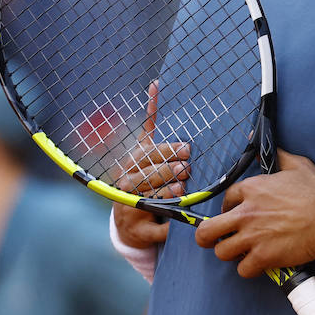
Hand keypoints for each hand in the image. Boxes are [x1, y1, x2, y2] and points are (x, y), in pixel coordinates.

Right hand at [112, 80, 188, 249]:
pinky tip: (179, 222)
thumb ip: (153, 120)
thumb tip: (157, 84)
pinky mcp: (138, 231)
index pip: (148, 154)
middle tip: (186, 167)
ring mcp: (130, 208)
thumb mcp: (148, 150)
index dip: (167, 151)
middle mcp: (128, 184)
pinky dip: (166, 226)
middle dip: (167, 171)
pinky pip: (155, 228)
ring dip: (166, 195)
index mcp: (134, 163)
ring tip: (182, 190)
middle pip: (146, 176)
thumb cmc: (146, 177)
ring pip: (149, 199)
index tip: (187, 148)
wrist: (131, 221)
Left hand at [194, 150, 314, 275]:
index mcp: (252, 189)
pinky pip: (242, 269)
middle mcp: (246, 213)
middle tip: (215, 240)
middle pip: (207, 231)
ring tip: (241, 252)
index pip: (225, 198)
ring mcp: (252, 237)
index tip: (234, 213)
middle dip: (207, 237)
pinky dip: (250, 269)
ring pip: (221, 252)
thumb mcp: (299, 166)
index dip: (228, 207)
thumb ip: (278, 156)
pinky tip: (258, 264)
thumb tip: (263, 145)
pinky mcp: (263, 256)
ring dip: (231, 253)